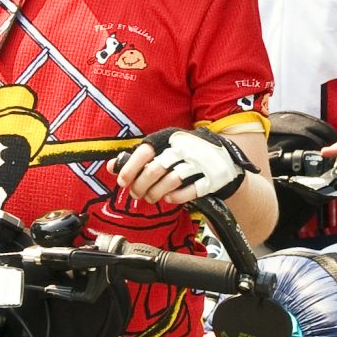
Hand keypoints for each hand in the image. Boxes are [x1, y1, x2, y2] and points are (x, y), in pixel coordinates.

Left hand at [112, 126, 252, 209]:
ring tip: (151, 198)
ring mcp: (199, 163)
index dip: (131, 168)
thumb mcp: (164, 149)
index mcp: (170, 138)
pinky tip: (168, 198)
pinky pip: (188, 191)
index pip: (145, 151)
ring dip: (155, 193)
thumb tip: (112, 166)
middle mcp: (184, 148)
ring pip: (170, 181)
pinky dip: (175, 197)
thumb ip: (139, 157)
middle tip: (136, 193)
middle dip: (141, 186)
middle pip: (155, 170)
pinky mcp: (210, 178)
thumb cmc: (186, 155)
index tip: (122, 181)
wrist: (223, 160)